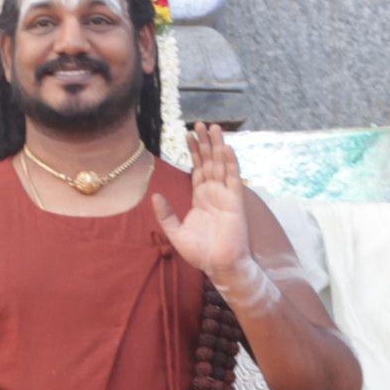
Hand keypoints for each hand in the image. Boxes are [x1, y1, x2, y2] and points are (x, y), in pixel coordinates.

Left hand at [148, 122, 256, 290]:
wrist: (219, 265)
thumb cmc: (200, 253)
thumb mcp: (176, 232)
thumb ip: (166, 214)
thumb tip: (154, 196)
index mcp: (200, 198)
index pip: (197, 169)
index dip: (194, 152)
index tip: (188, 134)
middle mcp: (213, 193)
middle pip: (209, 161)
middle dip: (205, 142)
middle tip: (201, 123)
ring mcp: (225, 196)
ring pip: (221, 165)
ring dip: (218, 146)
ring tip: (214, 127)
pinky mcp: (235, 202)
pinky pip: (233, 179)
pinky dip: (231, 163)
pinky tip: (227, 148)